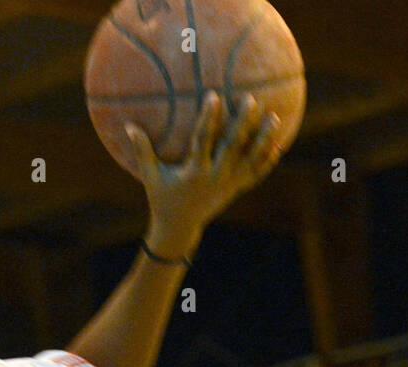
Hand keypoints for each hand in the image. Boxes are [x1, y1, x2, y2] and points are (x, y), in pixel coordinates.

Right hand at [126, 92, 282, 257]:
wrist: (180, 228)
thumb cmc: (162, 198)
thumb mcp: (150, 176)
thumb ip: (142, 151)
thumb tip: (128, 126)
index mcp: (195, 171)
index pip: (203, 140)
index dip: (209, 118)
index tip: (214, 96)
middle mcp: (216, 177)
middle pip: (233, 146)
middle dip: (242, 122)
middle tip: (250, 99)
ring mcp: (229, 185)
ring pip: (250, 159)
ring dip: (263, 139)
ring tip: (274, 118)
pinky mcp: (236, 190)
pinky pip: (256, 174)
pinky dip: (267, 160)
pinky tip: (279, 145)